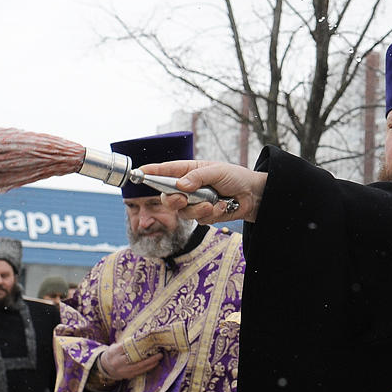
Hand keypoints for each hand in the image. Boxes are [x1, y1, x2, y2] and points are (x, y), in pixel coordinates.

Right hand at [98, 346, 163, 380]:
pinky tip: (154, 363)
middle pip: (135, 359)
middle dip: (148, 357)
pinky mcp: (127, 375)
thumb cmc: (113, 353)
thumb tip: (141, 337)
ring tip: (159, 358)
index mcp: (114, 352)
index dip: (138, 345)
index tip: (149, 341)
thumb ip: (125, 343)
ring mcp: (123, 370)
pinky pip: (139, 372)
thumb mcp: (115, 346)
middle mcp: (118, 362)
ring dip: (150, 363)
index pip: (127, 347)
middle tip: (159, 352)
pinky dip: (147, 367)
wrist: (105, 367)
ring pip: (139, 367)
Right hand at [139, 160, 267, 223]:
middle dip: (173, 200)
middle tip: (183, 199)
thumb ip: (198, 177)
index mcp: (188, 171)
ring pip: (183, 212)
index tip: (139, 173)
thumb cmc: (235, 177)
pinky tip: (223, 206)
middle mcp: (188, 188)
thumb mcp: (217, 171)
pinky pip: (199, 219)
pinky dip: (212, 214)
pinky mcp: (204, 215)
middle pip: (167, 197)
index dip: (151, 172)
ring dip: (197, 209)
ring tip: (213, 203)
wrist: (253, 195)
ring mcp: (195, 203)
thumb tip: (180, 185)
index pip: (165, 171)